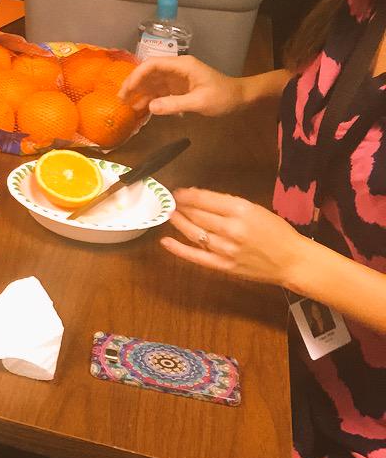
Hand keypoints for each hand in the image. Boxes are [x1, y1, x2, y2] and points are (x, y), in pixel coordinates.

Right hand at [119, 55, 242, 117]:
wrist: (241, 98)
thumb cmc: (223, 97)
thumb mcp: (200, 102)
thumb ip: (175, 104)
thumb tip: (150, 107)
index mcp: (181, 65)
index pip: (152, 65)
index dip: (136, 75)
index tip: (126, 89)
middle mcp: (176, 69)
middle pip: (149, 72)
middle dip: (134, 83)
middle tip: (121, 98)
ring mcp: (177, 78)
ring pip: (152, 82)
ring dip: (140, 92)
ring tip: (127, 105)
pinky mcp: (178, 88)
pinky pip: (160, 91)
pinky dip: (150, 98)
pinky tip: (142, 108)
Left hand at [162, 187, 306, 287]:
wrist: (293, 261)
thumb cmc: (276, 231)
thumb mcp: (255, 208)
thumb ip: (228, 204)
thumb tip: (200, 199)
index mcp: (241, 210)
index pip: (204, 199)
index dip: (187, 194)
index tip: (178, 192)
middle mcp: (231, 228)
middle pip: (197, 214)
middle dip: (181, 206)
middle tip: (171, 201)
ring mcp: (226, 249)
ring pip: (193, 232)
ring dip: (178, 222)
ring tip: (169, 214)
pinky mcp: (224, 266)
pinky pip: (196, 257)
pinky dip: (179, 249)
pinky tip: (165, 241)